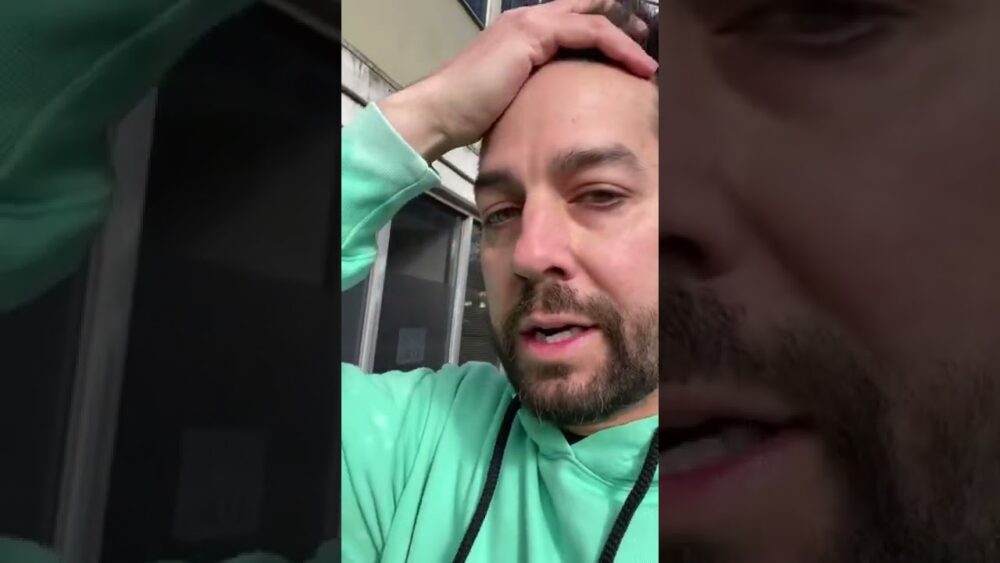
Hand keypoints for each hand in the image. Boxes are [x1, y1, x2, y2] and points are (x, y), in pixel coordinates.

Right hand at [378, 0, 656, 161]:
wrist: (441, 111)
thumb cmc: (470, 115)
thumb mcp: (514, 98)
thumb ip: (537, 93)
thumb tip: (560, 110)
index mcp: (523, 32)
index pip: (574, 20)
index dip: (604, 31)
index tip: (630, 53)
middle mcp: (529, 18)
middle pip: (590, 9)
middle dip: (623, 24)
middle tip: (650, 46)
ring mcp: (531, 22)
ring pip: (597, 19)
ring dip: (629, 42)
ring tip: (652, 66)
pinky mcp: (534, 34)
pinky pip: (592, 32)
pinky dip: (620, 49)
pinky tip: (640, 68)